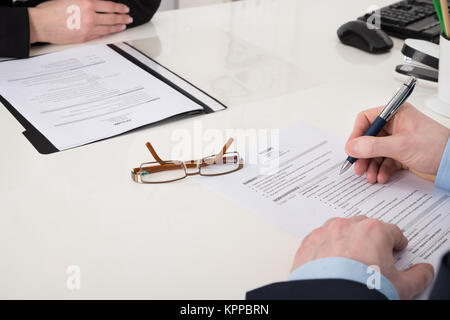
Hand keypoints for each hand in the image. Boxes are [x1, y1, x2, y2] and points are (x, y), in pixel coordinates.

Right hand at [28, 0, 132, 43]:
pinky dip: (108, 33)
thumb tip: (97, 3)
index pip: (109, 5)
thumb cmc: (51, 10)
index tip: (125, 9)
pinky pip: (100, 35)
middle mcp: (89, 15)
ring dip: (118, 27)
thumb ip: (86, 1)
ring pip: (108, 28)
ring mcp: (88, 28)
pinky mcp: (85, 38)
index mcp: (86, 2)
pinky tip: (111, 32)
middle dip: (123, 18)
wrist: (40, 24)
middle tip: (128, 18)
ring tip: (123, 26)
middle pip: (112, 17)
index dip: (120, 8)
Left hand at [292, 216, 433, 298]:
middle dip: (371, 239)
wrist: (328, 298)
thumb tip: (423, 271)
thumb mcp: (401, 287)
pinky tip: (330, 263)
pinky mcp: (307, 243)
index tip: (397, 249)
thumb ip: (417, 275)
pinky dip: (326, 248)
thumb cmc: (361, 290)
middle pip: (364, 226)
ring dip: (346, 240)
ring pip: (339, 230)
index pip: (392, 231)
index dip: (397, 243)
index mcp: (373, 231)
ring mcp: (325, 233)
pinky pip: (320, 240)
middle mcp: (347, 226)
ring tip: (350, 260)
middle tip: (373, 257)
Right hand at [345, 103, 449, 183]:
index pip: (367, 120)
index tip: (352, 149)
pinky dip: (380, 170)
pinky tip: (381, 176)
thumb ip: (373, 146)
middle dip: (363, 155)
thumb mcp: (401, 146)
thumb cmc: (437, 147)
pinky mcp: (401, 154)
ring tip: (370, 175)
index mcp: (396, 114)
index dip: (357, 134)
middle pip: (368, 139)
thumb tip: (353, 146)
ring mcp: (397, 140)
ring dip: (370, 165)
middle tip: (358, 166)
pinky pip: (384, 161)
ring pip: (375, 152)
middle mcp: (395, 126)